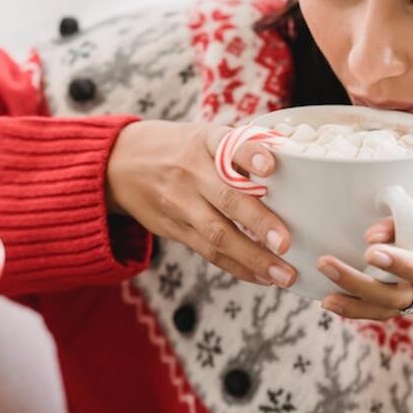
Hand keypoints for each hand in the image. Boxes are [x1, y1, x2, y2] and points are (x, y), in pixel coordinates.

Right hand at [106, 120, 296, 287]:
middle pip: (226, 198)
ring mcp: (179, 203)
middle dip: (258, 222)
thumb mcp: (203, 135)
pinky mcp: (173, 228)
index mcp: (204, 141)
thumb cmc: (179, 148)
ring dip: (253, 257)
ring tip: (283, 275)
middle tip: (286, 243)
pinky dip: (236, 266)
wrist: (119, 163)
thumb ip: (241, 148)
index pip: (227, 144)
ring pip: (218, 234)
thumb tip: (292, 160)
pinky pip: (207, 251)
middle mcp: (190, 172)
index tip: (270, 166)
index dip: (250, 153)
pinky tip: (261, 277)